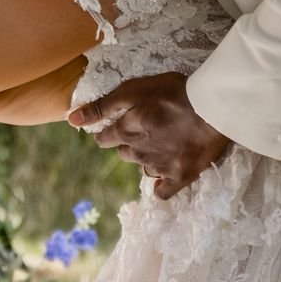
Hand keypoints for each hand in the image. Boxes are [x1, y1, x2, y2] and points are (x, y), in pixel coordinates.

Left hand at [68, 71, 227, 199]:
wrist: (210, 107)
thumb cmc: (172, 92)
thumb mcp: (132, 90)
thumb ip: (101, 106)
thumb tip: (70, 119)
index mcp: (124, 131)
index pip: (105, 138)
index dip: (108, 132)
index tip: (116, 128)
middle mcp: (137, 153)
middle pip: (125, 153)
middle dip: (128, 144)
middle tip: (145, 131)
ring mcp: (159, 167)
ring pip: (144, 168)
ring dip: (147, 159)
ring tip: (163, 145)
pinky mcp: (179, 177)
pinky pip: (163, 191)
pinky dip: (162, 185)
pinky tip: (167, 176)